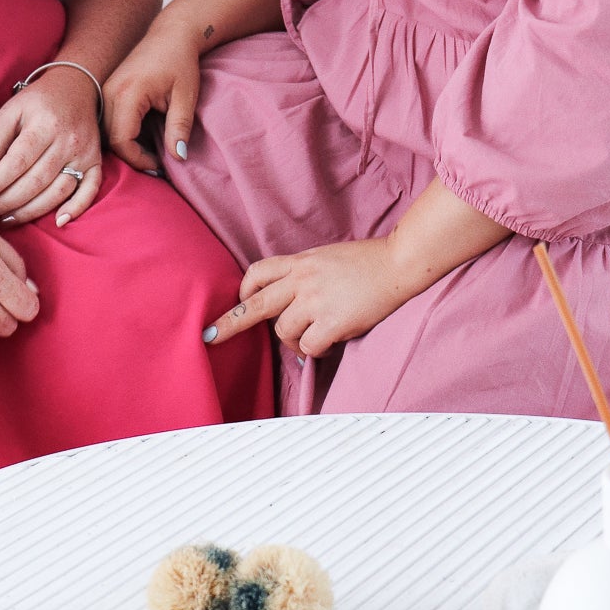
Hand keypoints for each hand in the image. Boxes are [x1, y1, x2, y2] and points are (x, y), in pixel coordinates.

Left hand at [0, 66, 102, 227]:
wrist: (75, 87)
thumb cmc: (37, 101)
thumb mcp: (11, 110)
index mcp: (44, 125)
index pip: (16, 162)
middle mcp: (67, 141)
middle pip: (35, 181)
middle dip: (6, 202)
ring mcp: (84, 154)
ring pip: (58, 191)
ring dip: (31, 211)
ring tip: (6, 219)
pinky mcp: (95, 162)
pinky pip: (90, 190)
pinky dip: (76, 208)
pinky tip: (59, 222)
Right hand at [105, 19, 199, 175]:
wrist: (171, 34)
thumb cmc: (180, 62)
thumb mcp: (186, 96)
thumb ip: (180, 127)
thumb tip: (178, 158)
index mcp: (128, 94)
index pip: (121, 141)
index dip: (138, 159)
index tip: (159, 165)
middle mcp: (110, 92)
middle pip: (110, 139)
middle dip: (131, 156)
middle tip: (156, 163)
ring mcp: (105, 90)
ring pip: (106, 132)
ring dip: (125, 146)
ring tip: (150, 152)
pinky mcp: (107, 90)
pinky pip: (107, 121)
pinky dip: (122, 134)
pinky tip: (142, 137)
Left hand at [203, 239, 405, 357]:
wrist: (398, 263)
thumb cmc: (368, 262)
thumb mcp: (327, 258)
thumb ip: (305, 274)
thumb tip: (292, 300)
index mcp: (301, 262)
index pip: (258, 273)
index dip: (243, 290)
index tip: (239, 302)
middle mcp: (302, 280)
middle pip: (255, 304)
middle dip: (230, 323)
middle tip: (211, 336)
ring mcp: (315, 301)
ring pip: (284, 332)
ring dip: (295, 342)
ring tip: (314, 339)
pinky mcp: (332, 321)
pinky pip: (310, 347)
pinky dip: (316, 351)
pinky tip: (330, 344)